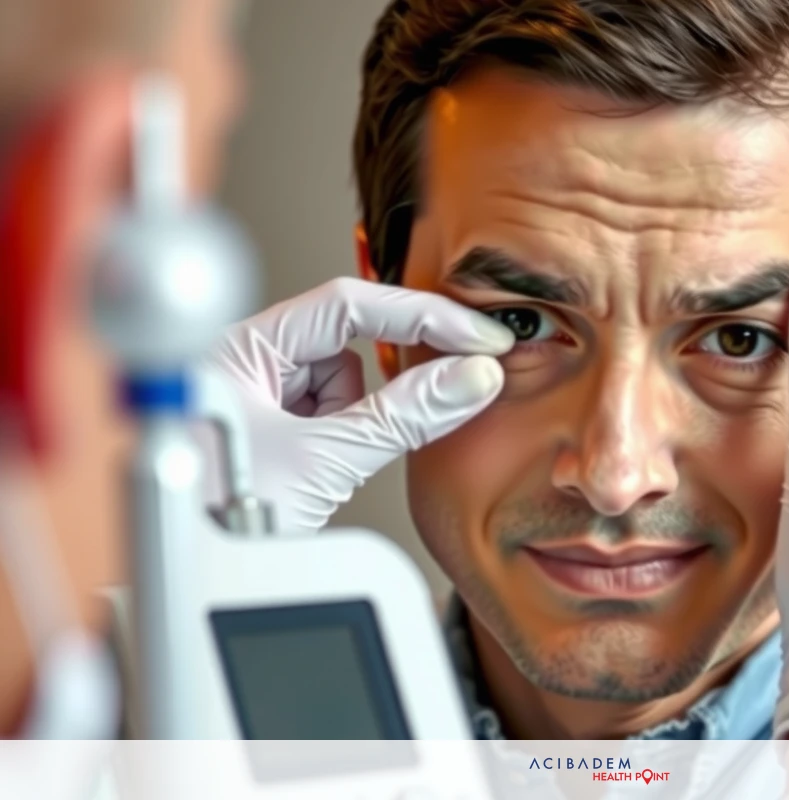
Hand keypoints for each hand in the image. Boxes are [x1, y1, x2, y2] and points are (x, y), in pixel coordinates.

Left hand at [202, 277, 513, 532]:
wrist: (197, 586)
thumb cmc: (219, 522)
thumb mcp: (323, 461)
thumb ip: (404, 415)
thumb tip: (470, 377)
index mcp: (239, 348)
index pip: (346, 306)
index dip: (421, 315)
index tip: (476, 337)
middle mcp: (244, 364)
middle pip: (348, 343)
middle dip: (386, 375)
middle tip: (460, 373)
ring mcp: (257, 399)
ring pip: (344, 384)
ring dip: (355, 417)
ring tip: (328, 462)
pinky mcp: (276, 431)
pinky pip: (334, 414)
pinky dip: (347, 434)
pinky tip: (327, 467)